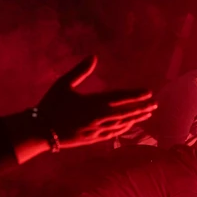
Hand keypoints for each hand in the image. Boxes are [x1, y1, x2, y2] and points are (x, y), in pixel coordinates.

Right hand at [36, 56, 156, 148]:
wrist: (40, 131)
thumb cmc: (51, 105)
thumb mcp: (63, 84)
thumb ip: (80, 71)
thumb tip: (93, 56)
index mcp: (93, 103)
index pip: (120, 98)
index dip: (136, 95)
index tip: (149, 93)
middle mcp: (98, 118)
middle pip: (126, 112)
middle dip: (141, 108)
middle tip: (155, 104)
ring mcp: (97, 130)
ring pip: (122, 124)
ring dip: (136, 119)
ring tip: (147, 115)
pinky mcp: (92, 139)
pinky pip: (113, 134)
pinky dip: (123, 129)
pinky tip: (129, 126)